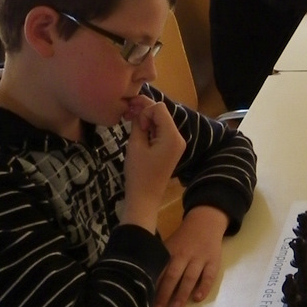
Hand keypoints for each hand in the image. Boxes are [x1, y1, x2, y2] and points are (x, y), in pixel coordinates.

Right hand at [122, 96, 184, 230]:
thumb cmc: (138, 173)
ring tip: (132, 126)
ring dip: (147, 120)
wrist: (145, 197)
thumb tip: (138, 110)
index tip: (135, 125)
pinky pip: (162, 131)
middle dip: (145, 113)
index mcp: (172, 136)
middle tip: (128, 117)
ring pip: (162, 121)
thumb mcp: (135, 145)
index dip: (144, 111)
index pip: (160, 108)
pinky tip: (140, 133)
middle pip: (162, 113)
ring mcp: (177, 143)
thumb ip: (138, 124)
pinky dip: (151, 129)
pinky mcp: (172, 149)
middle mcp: (179, 137)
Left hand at [154, 204, 228, 306]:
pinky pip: (209, 276)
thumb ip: (159, 262)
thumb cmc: (182, 239)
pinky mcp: (213, 261)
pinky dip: (204, 287)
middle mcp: (184, 255)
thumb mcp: (168, 246)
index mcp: (170, 252)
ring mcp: (199, 258)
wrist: (205, 222)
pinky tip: (197, 298)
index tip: (144, 301)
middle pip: (173, 276)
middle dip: (164, 294)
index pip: (160, 271)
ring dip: (182, 294)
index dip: (152, 286)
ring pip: (190, 278)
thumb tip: (142, 281)